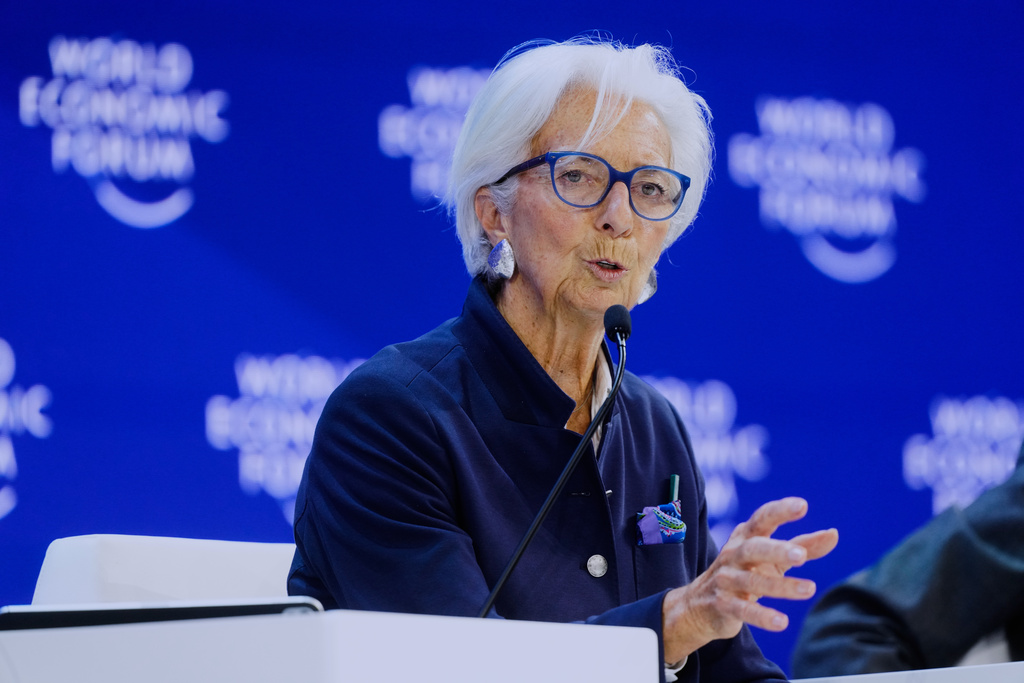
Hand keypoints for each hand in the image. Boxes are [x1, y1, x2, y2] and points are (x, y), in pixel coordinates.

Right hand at [661, 497, 838, 663]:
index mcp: (746, 537)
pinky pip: (743, 610)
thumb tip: (833, 534)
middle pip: (753, 548)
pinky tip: (781, 621)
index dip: (780, 511)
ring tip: (809, 589)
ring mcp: (726, 579)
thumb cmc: (745, 573)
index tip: (803, 506)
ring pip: (752, 581)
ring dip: (780, 586)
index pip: (762, 519)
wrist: (700, 605)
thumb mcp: (772, 558)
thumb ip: (802, 546)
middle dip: (776, 550)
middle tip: (800, 555)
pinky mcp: (724, 605)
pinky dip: (762, 616)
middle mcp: (734, 554)